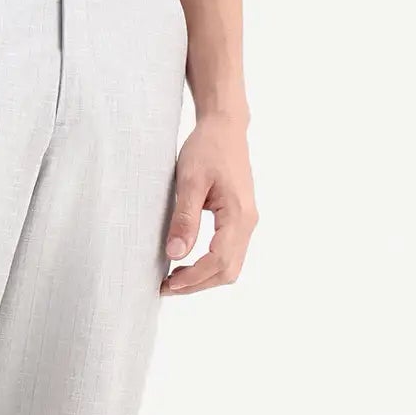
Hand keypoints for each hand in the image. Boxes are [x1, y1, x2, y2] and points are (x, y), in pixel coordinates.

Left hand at [160, 113, 255, 293]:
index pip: (219, 261)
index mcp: (239, 215)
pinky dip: (210, 265)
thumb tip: (176, 253)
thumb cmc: (207, 148)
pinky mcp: (240, 219)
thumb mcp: (190, 181)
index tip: (168, 284)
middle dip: (198, 284)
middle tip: (167, 286)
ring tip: (175, 278)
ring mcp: (247, 222)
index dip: (193, 278)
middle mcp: (248, 222)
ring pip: (231, 265)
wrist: (225, 127)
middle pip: (229, 271)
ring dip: (204, 277)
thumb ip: (185, 219)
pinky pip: (230, 253)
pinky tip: (188, 262)